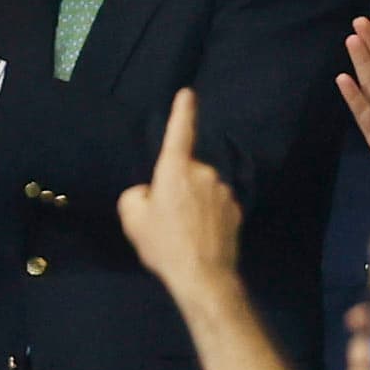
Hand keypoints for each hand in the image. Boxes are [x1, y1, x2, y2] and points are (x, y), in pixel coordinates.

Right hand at [116, 90, 240, 295]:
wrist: (203, 275)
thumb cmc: (163, 243)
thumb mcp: (132, 219)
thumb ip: (135, 195)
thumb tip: (148, 192)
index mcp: (175, 169)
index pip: (180, 132)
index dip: (183, 111)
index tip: (188, 94)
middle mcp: (203, 173)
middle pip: (184, 172)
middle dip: (175, 188)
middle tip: (164, 218)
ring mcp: (223, 191)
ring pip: (201, 191)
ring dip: (192, 203)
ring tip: (182, 233)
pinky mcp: (236, 210)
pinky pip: (215, 207)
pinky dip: (207, 217)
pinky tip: (200, 238)